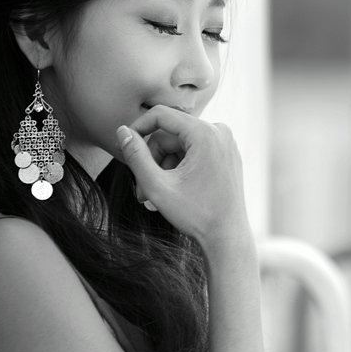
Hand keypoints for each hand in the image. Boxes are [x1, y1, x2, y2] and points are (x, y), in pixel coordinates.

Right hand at [116, 106, 250, 244]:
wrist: (228, 236)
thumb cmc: (196, 214)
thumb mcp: (157, 186)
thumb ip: (136, 156)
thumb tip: (123, 131)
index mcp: (205, 133)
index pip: (161, 115)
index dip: (138, 128)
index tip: (124, 147)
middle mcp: (219, 131)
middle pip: (170, 134)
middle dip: (152, 160)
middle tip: (140, 190)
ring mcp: (225, 142)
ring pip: (180, 145)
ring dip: (164, 167)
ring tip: (154, 197)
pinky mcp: (226, 154)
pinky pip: (194, 151)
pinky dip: (179, 168)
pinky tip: (173, 190)